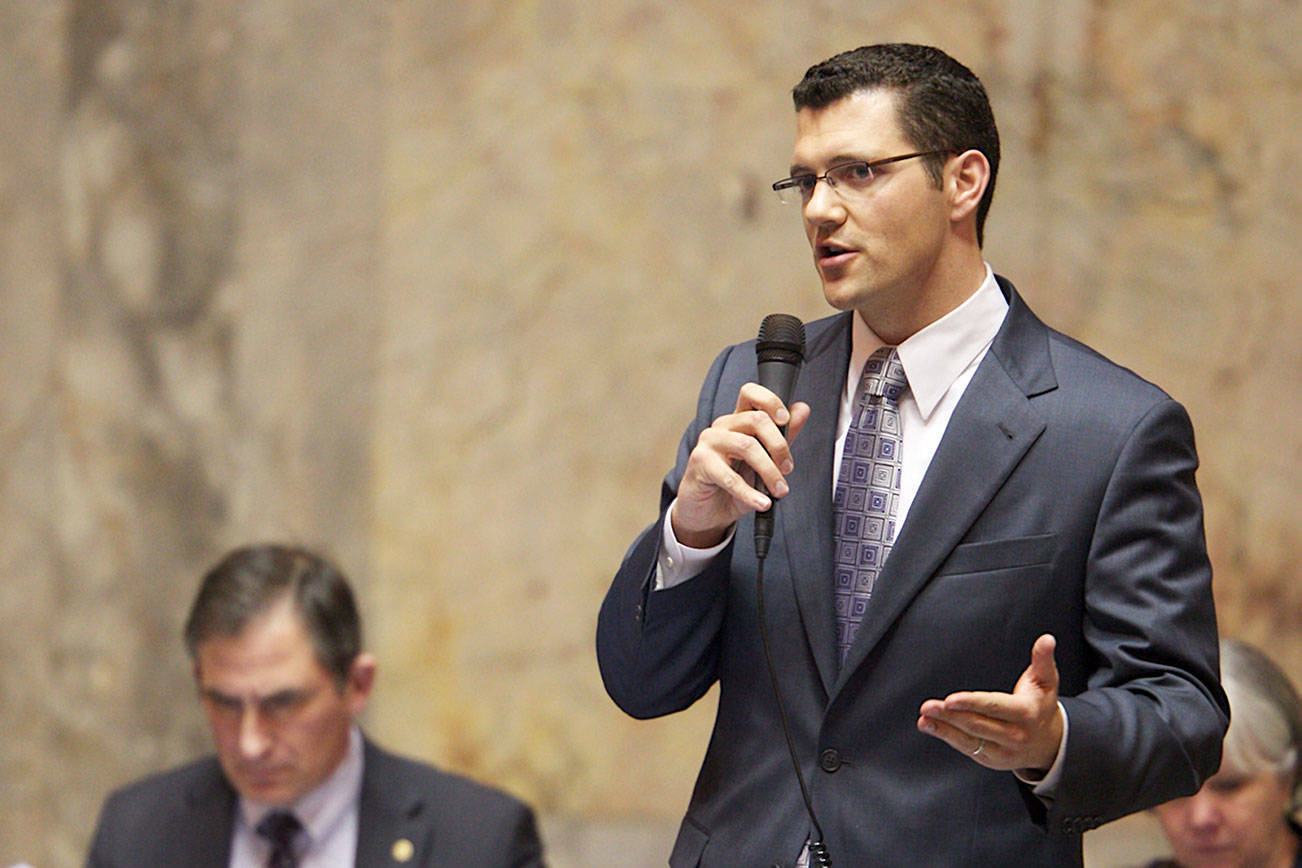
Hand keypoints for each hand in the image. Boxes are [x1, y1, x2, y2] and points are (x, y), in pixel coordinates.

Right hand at [670, 382, 810, 547]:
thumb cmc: (733, 484)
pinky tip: (761, 502)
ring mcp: (709, 442)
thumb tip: (802, 409)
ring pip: (747, 446)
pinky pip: (729, 476)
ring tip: (779, 490)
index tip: (786, 420)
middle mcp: (723, 427)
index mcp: (738, 421)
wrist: (708, 512)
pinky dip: (749, 493)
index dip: (770, 401)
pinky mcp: (700, 463)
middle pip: (756, 419)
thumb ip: (782, 437)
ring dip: (769, 471)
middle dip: (779, 446)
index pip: (751, 393)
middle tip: (787, 469)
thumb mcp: (764, 462)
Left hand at [916, 634, 1063, 773]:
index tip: (950, 699)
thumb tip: (1047, 639)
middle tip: (928, 705)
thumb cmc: (1041, 704)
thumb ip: (1043, 659)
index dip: (972, 703)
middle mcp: (1015, 735)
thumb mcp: (1046, 680)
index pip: (995, 707)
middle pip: (978, 724)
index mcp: (1026, 713)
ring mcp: (1003, 751)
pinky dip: (946, 737)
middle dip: (950, 715)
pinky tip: (930, 726)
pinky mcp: (992, 759)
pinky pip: (967, 748)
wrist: (1049, 742)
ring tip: (924, 717)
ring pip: (969, 739)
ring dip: (944, 728)